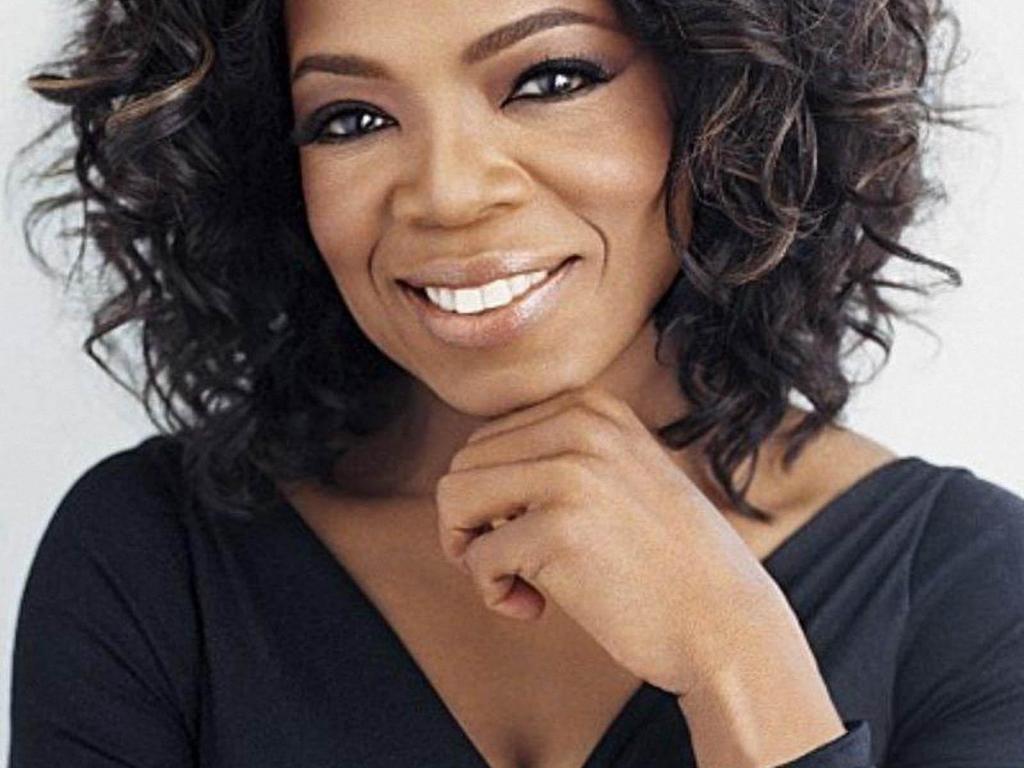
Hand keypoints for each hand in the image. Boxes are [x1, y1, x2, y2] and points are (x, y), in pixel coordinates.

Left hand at [435, 385, 801, 697]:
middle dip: (473, 523)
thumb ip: (555, 456)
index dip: (491, 498)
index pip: (487, 439)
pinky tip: (536, 608)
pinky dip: (492, 592)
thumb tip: (462, 472)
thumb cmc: (664, 564)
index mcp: (592, 407)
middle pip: (463, 464)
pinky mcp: (558, 527)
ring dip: (472, 552)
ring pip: (453, 498)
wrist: (726, 625)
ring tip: (519, 582)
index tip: (529, 535)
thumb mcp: (619, 476)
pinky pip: (476, 557)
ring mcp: (570, 472)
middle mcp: (581, 425)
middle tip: (517, 567)